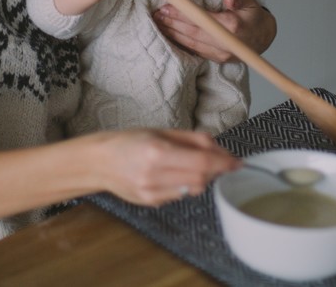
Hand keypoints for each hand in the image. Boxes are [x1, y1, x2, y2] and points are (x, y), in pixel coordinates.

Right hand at [98, 129, 239, 205]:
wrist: (98, 162)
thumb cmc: (129, 141)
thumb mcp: (161, 131)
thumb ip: (193, 140)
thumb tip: (221, 149)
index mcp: (157, 152)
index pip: (202, 162)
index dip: (224, 163)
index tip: (237, 162)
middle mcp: (155, 175)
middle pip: (201, 178)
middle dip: (215, 170)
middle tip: (218, 160)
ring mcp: (152, 192)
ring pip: (193, 189)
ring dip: (201, 177)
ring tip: (188, 163)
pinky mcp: (151, 203)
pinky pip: (180, 195)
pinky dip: (185, 184)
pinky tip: (172, 173)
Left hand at [153, 0, 276, 62]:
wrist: (264, 37)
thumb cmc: (254, 17)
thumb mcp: (251, 2)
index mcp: (232, 26)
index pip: (201, 20)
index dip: (182, 15)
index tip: (167, 8)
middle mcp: (226, 43)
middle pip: (193, 33)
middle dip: (172, 24)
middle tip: (157, 15)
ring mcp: (222, 53)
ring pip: (192, 44)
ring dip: (173, 34)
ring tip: (159, 24)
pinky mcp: (218, 59)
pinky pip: (196, 51)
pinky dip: (182, 43)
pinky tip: (171, 35)